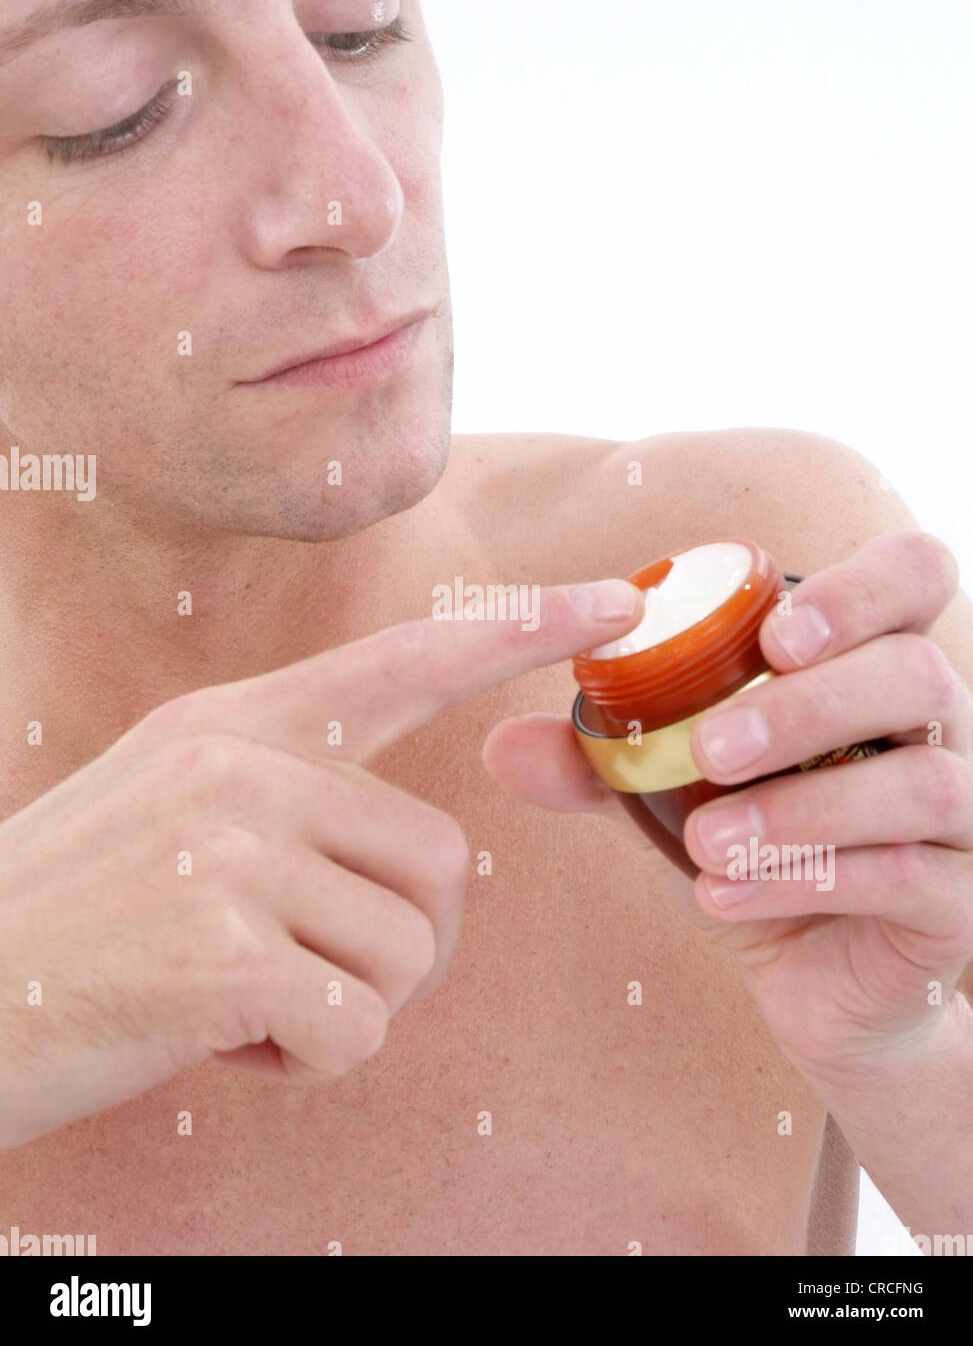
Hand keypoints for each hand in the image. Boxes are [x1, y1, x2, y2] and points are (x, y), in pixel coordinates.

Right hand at [0, 578, 643, 1150]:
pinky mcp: (224, 952)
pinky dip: (308, 1060)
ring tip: (236, 1000)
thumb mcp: (168, 811)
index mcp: (231, 727)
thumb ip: (285, 799)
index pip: (403, 661)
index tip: (615, 602)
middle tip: (296, 973)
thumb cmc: (74, 924)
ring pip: (409, 952)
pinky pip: (359, 1027)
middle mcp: (238, 768)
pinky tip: (220, 1040)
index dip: (518, 630)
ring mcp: (229, 853)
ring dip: (346, 1005)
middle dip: (395, 943)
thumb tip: (410, 853)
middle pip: (443, 860)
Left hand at [484, 532, 972, 1085]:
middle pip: (916, 673)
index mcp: (871, 665)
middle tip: (711, 749)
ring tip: (707, 842)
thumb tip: (500, 745)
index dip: (859, 590)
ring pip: (924, 782)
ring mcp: (964, 815)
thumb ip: (603, 760)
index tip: (772, 638)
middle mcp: (937, 724)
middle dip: (808, 707)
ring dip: (803, 809)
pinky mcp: (958, 902)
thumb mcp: (670, 793)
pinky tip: (721, 898)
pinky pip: (910, 878)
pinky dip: (809, 882)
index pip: (913, 575)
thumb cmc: (752, 847)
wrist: (813, 978)